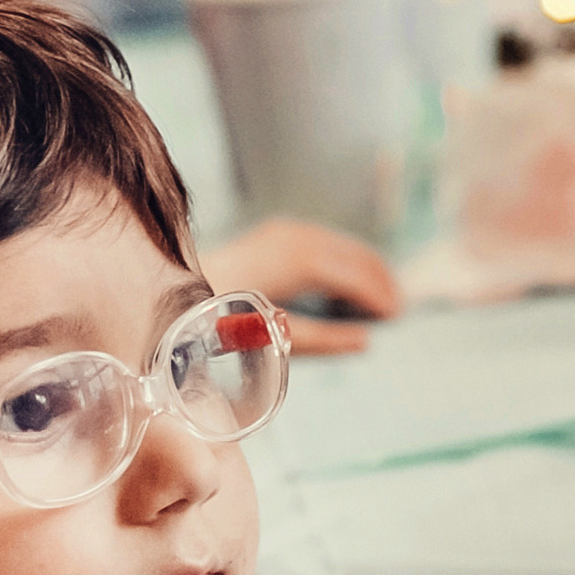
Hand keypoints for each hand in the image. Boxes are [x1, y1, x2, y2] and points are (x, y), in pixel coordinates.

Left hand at [204, 218, 400, 354]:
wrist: (174, 294)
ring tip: (383, 298)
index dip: (379, 295)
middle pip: (354, 254)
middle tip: (399, 311)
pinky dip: (346, 259)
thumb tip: (365, 343)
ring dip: (366, 268)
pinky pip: (326, 241)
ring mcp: (285, 231)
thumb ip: (324, 339)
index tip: (397, 318)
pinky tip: (351, 281)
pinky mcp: (278, 232)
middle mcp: (295, 237)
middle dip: (380, 279)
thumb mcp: (276, 338)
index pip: (353, 274)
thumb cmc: (220, 321)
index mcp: (297, 261)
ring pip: (342, 245)